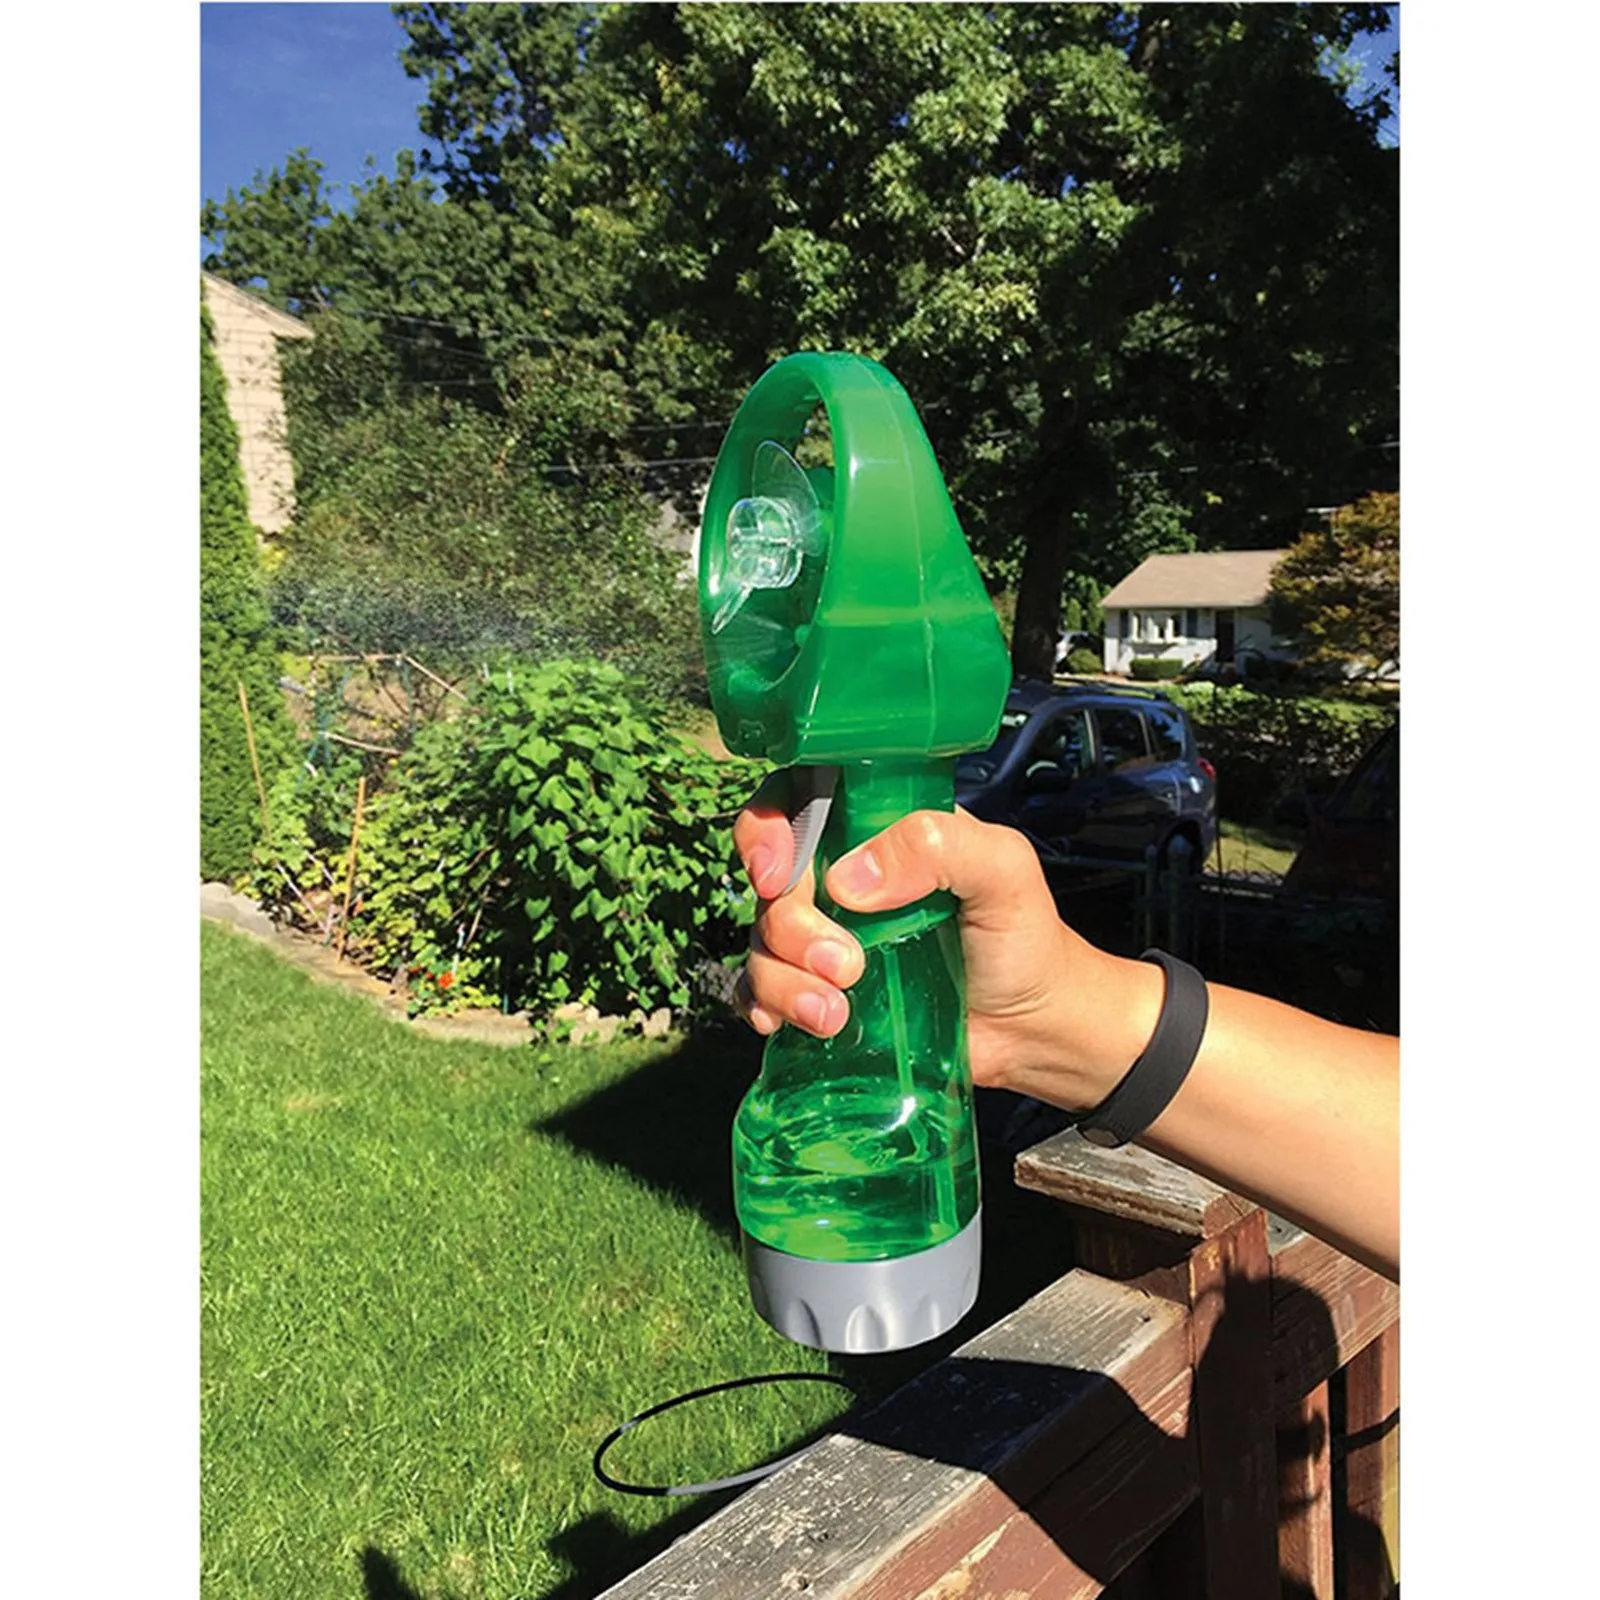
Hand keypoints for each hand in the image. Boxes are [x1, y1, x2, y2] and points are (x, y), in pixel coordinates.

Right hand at [731, 774, 1163, 1111]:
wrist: (1033, 1028)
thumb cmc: (1024, 936)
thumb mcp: (1002, 869)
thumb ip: (938, 846)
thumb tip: (847, 881)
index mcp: (874, 829)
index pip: (794, 800)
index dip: (766, 830)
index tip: (777, 876)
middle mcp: (840, 875)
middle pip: (771, 882)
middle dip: (792, 927)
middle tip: (848, 966)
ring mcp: (825, 936)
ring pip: (762, 941)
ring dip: (785, 980)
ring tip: (836, 1015)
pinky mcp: (819, 991)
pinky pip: (759, 991)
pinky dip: (763, 1006)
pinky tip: (789, 1025)